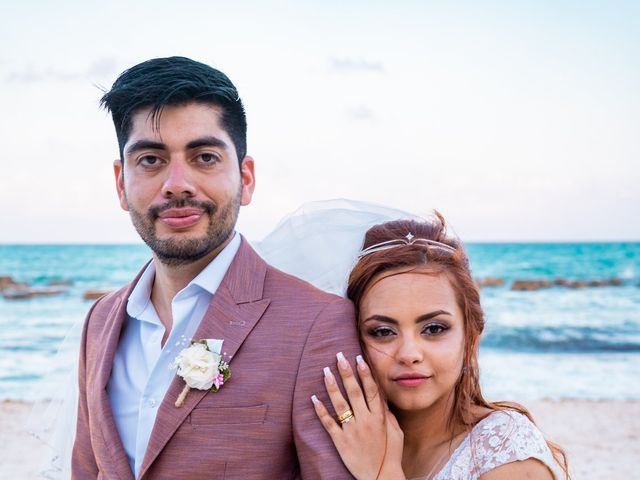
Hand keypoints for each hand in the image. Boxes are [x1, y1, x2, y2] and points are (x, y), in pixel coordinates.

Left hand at [312, 353, 403, 479]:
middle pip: (355, 392)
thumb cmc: (390, 454)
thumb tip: (381, 398)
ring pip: (340, 404)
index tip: (358, 358)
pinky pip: (328, 424)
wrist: (380, 477)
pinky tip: (313, 398)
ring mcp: (352, 431)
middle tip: (339, 356)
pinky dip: (320, 411)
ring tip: (325, 371)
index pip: (371, 390)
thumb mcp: (396, 432)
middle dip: (347, 372)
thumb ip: (388, 414)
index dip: (365, 373)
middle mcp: (365, 421)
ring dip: (332, 386)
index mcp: (379, 418)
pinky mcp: (341, 442)